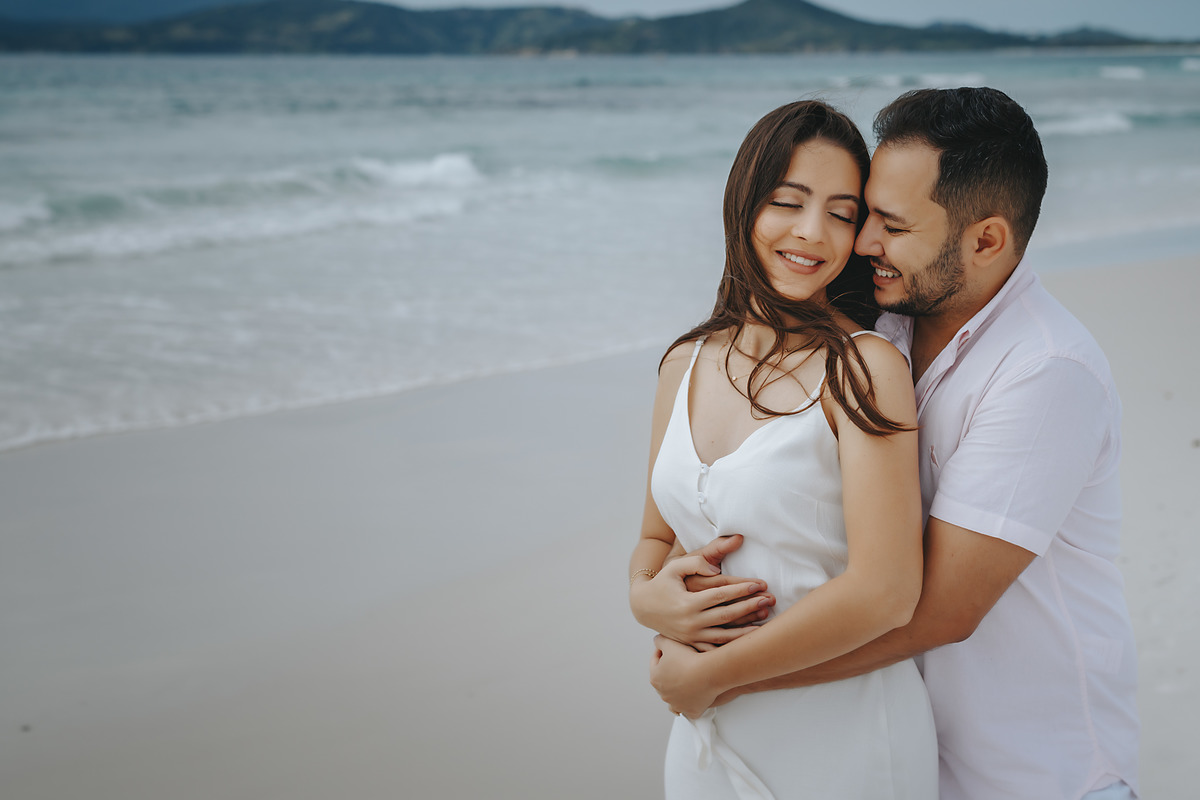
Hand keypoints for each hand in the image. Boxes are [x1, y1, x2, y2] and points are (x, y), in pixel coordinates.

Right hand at [630, 535, 774, 648]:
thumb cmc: (662, 583)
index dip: (741, 589)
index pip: (720, 595)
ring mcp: (691, 636)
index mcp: (688, 602)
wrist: (643, 607)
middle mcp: (690, 621)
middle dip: (750, 606)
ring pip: (725, 635)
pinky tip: (748, 641)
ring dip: (747, 629)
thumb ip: (696, 562)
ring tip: (766, 621)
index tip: (759, 584)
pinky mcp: (691, 643)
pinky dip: (732, 645)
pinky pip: (715, 647)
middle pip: (727, 614)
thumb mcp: (674, 567)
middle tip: (769, 599)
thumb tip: (717, 568)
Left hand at [650, 635, 719, 717]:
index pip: (655, 662)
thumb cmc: (689, 658)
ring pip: (674, 699)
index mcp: (655, 678)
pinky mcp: (692, 711)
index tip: (671, 648)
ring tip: (685, 683)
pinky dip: (691, 704)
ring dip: (678, 692)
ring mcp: (678, 704)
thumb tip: (657, 641)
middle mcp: (663, 694)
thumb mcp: (669, 642)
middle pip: (665, 681)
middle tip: (681, 663)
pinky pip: (689, 709)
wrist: (708, 672)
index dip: (663, 652)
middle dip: (671, 672)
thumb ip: (660, 640)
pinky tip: (694, 697)